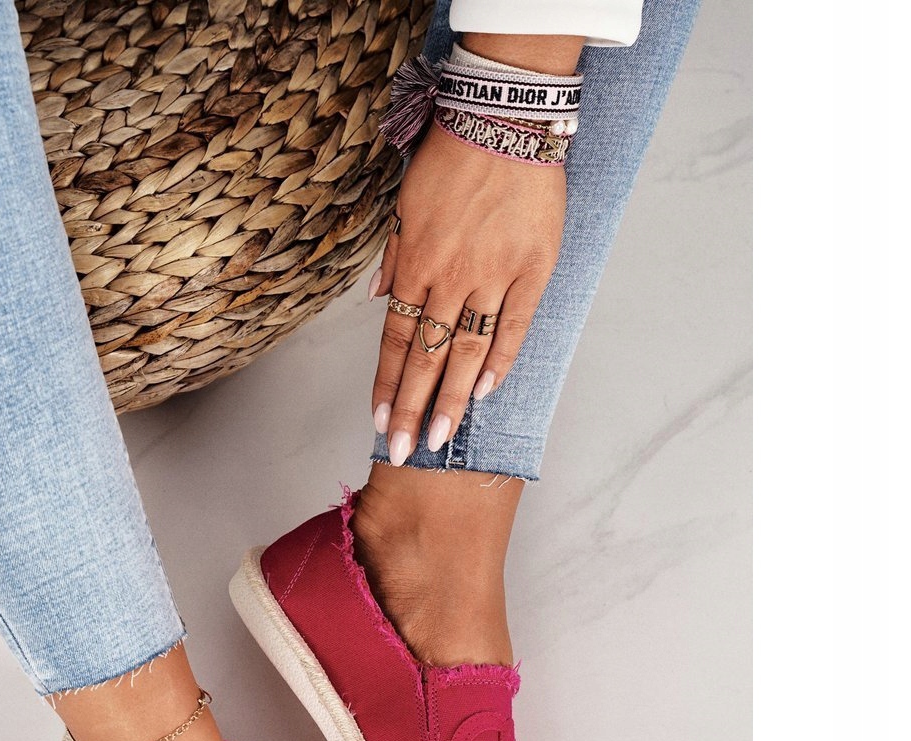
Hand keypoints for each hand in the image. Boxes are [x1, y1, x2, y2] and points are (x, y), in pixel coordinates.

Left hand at [368, 122, 566, 460]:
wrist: (505, 118)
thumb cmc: (451, 157)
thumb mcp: (405, 201)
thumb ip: (392, 254)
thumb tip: (378, 297)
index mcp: (415, 264)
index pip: (395, 340)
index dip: (385, 384)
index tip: (377, 421)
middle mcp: (449, 278)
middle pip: (427, 357)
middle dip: (410, 409)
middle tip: (402, 452)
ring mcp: (492, 277)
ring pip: (468, 351)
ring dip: (452, 400)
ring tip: (439, 439)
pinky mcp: (532, 270)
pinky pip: (514, 325)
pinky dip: (500, 361)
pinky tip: (487, 394)